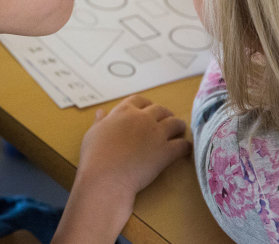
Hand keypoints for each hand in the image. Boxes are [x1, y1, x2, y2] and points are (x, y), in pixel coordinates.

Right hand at [52, 95, 189, 243]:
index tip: (148, 111)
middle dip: (165, 114)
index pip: (139, 100)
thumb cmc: (94, 156)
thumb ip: (101, 121)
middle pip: (160, 110)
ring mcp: (156, 134)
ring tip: (179, 131)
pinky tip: (185, 149)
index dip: (146, 105)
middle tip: (166, 121)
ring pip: (175, 123)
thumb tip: (101, 112)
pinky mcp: (166, 152)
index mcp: (124, 112)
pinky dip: (185, 146)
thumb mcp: (93, 133)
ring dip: (178, 126)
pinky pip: (182, 145)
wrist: (106, 177)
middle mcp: (143, 118)